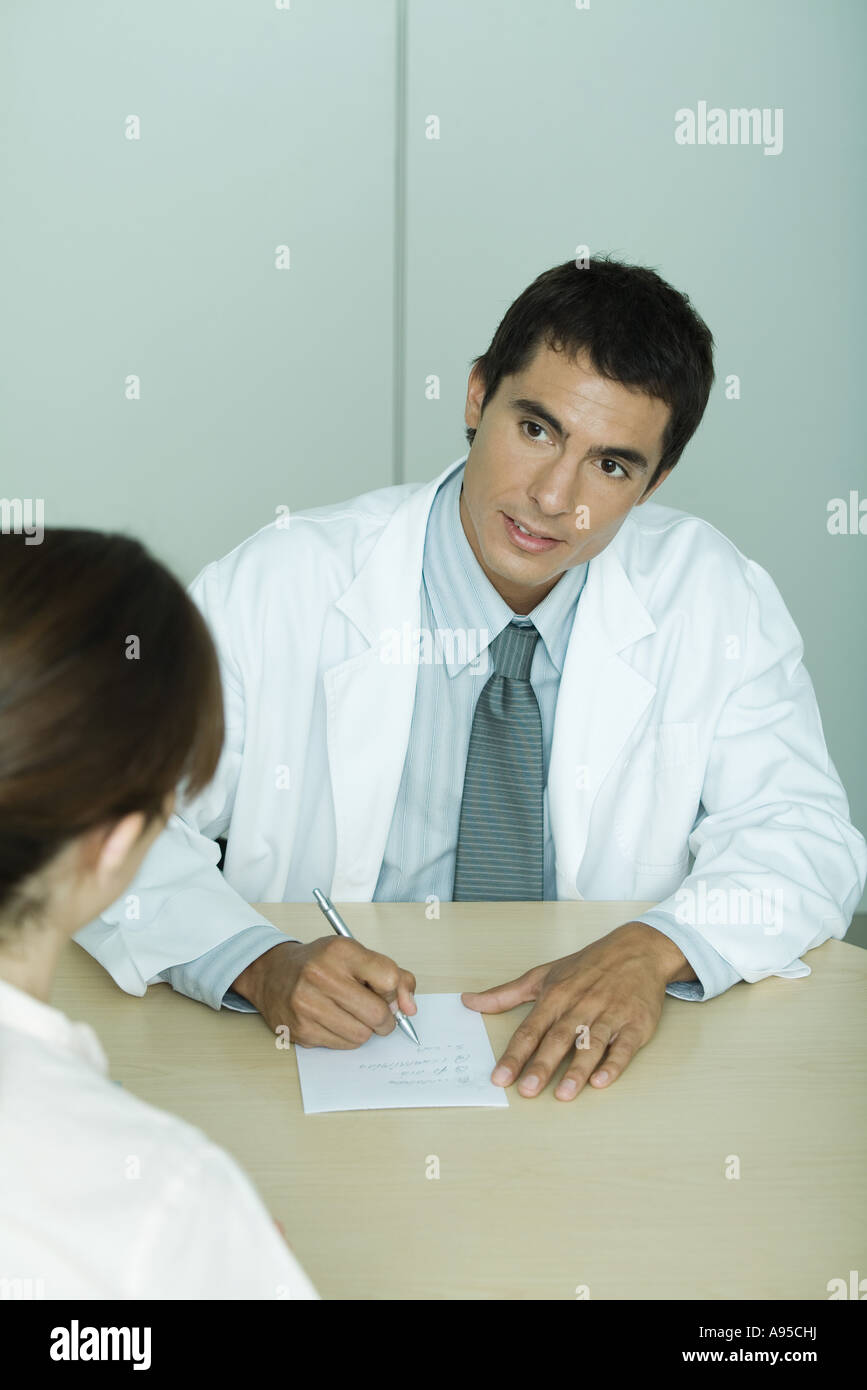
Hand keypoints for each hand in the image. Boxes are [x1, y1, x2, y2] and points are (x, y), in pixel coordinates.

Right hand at [232, 937, 416, 1048]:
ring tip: (353, 1015)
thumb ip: (394, 975)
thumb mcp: (356, 955)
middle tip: (379, 1014)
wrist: (272, 973)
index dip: (394, 991)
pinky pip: (344, 1046)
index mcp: (340, 951)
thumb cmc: (321, 964)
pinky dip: (347, 1038)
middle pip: (377, 1013)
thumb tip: (410, 1008)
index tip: (386, 993)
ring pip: (362, 1035)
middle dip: (386, 1019)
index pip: (388, 978)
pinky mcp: (301, 1030)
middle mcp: (320, 976)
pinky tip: (335, 1021)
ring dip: (366, 1030)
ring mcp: (307, 1005)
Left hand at [461, 921, 693, 1100]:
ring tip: (563, 1094)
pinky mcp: (635, 1025)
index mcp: (556, 996)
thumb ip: (505, 994)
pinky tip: (601, 1081)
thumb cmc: (587, 966)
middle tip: (526, 1090)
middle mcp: (580, 1006)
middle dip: (541, 1066)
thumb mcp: (543, 974)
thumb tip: (469, 1001)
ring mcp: (609, 1015)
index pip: (530, 1029)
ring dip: (577, 1070)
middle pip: (557, 1039)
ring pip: (590, 1045)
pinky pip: (623, 1047)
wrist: (638, 950)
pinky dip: (613, 1064)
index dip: (514, 1055)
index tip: (499, 1077)